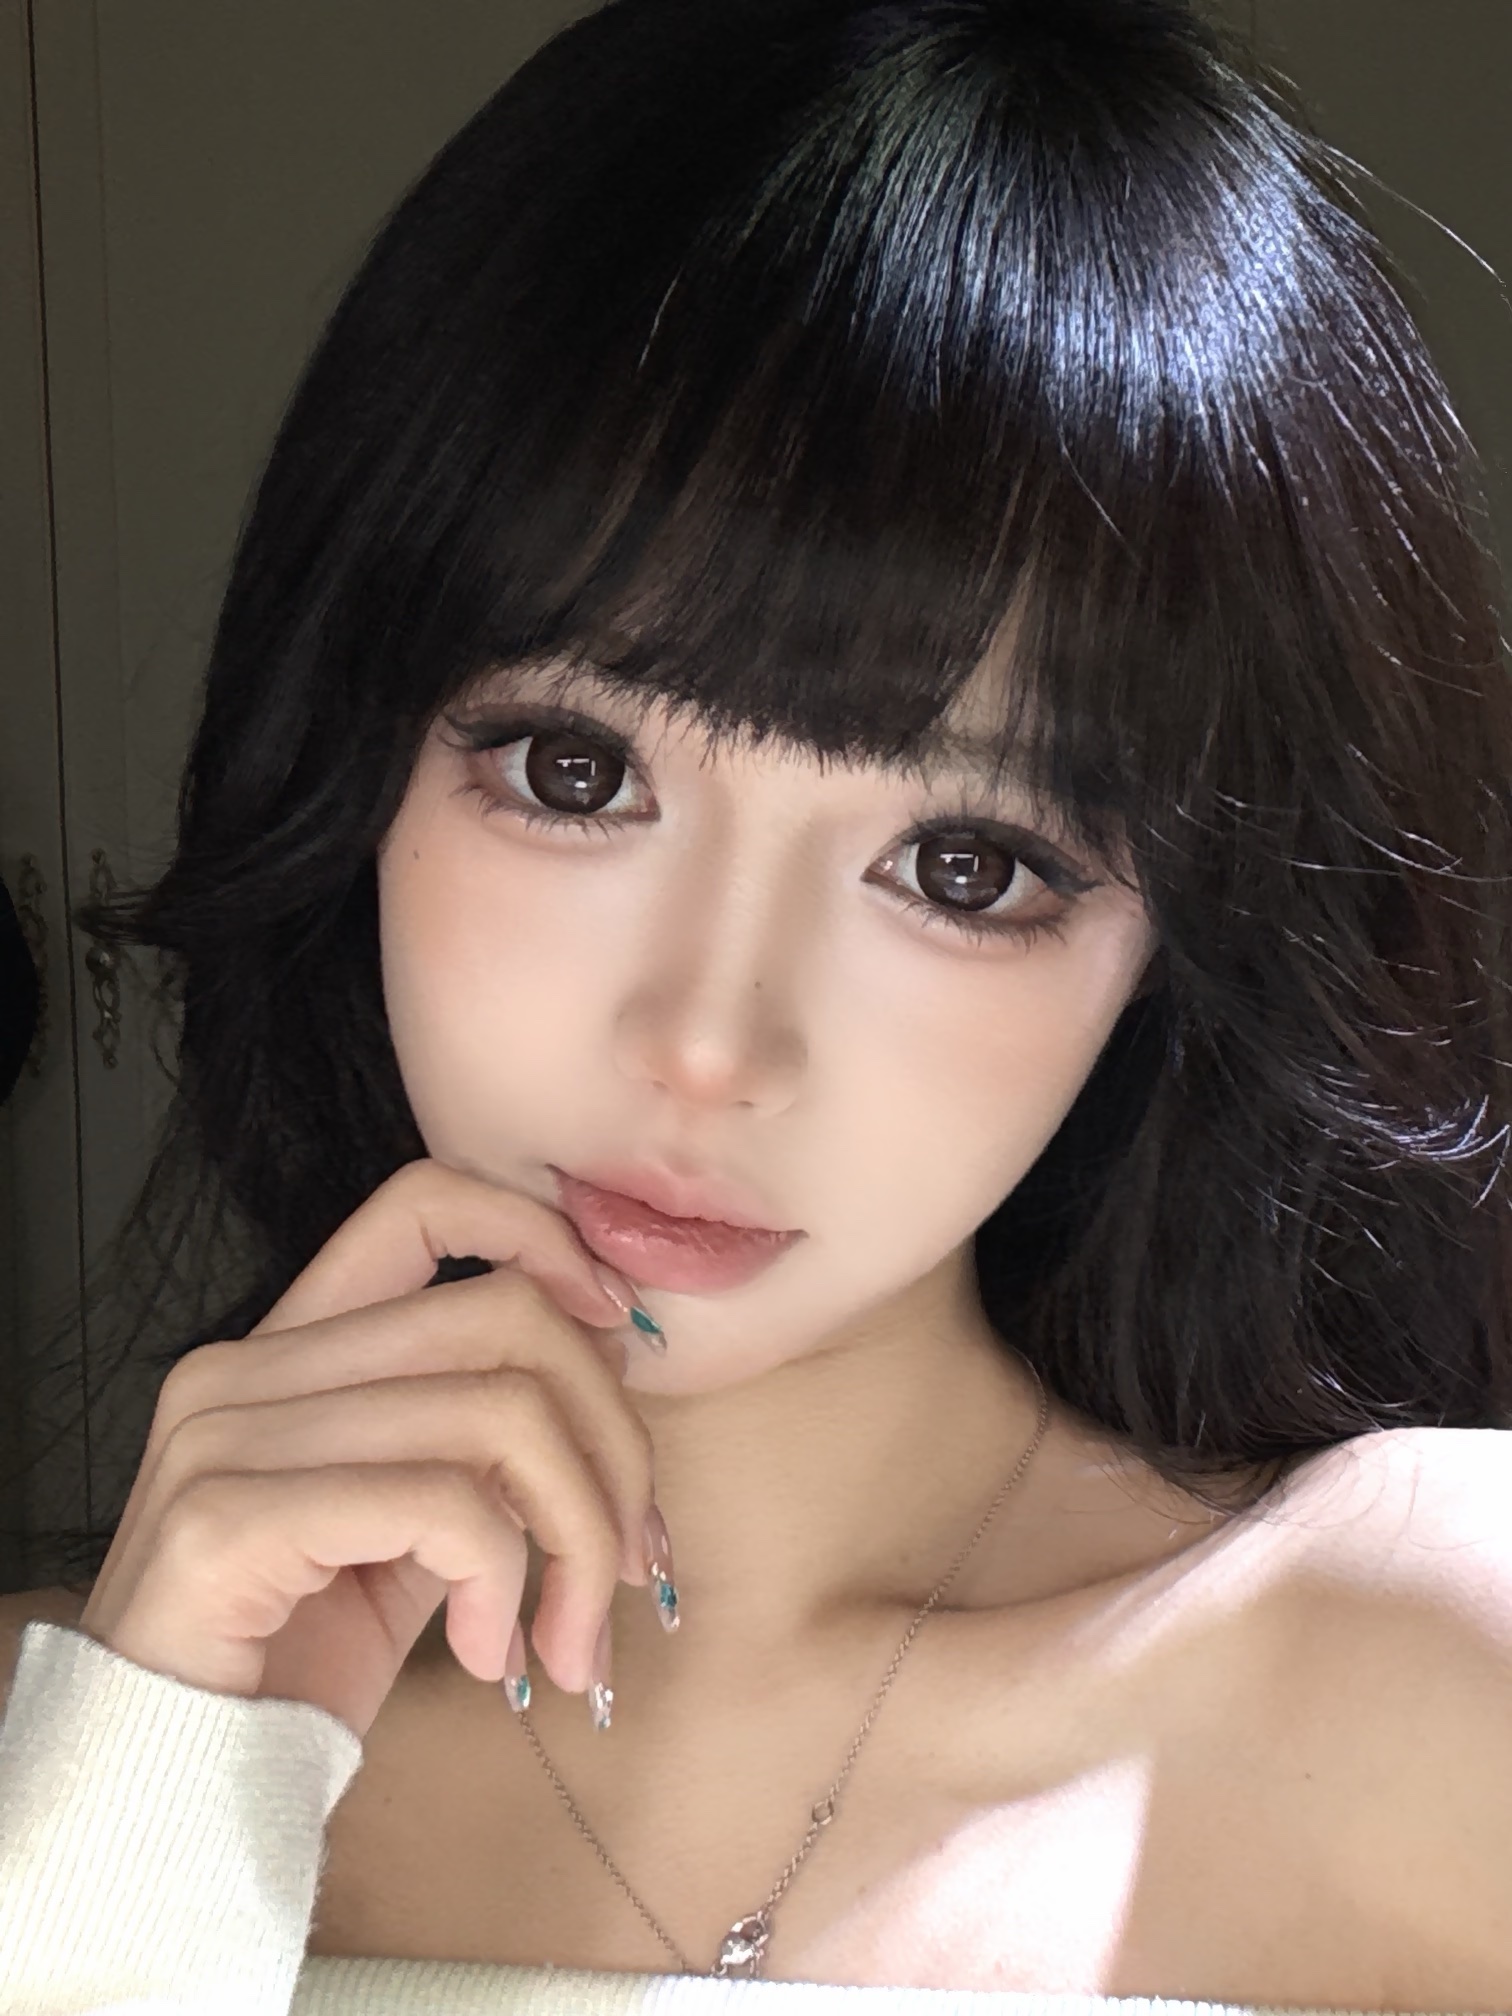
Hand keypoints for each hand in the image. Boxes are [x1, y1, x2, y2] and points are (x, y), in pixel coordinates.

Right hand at [77, 1158, 657, 1738]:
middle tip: (631, 1561)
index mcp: (287, 1347)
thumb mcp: (415, 1530)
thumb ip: (488, 1439)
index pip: (423, 1202)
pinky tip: (489, 1654)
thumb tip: (610, 1351)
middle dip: (610, 1442)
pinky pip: (442, 1504)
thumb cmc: (299, 1663)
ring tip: (570, 1636)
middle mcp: (243, 1368)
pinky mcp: (228, 1519)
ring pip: (498, 1412)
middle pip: (503, 1315)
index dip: (542, 1238)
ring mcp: (225, 1436)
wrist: (171, 1793)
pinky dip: (503, 1582)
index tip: (617, 1328)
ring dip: (576, 1537)